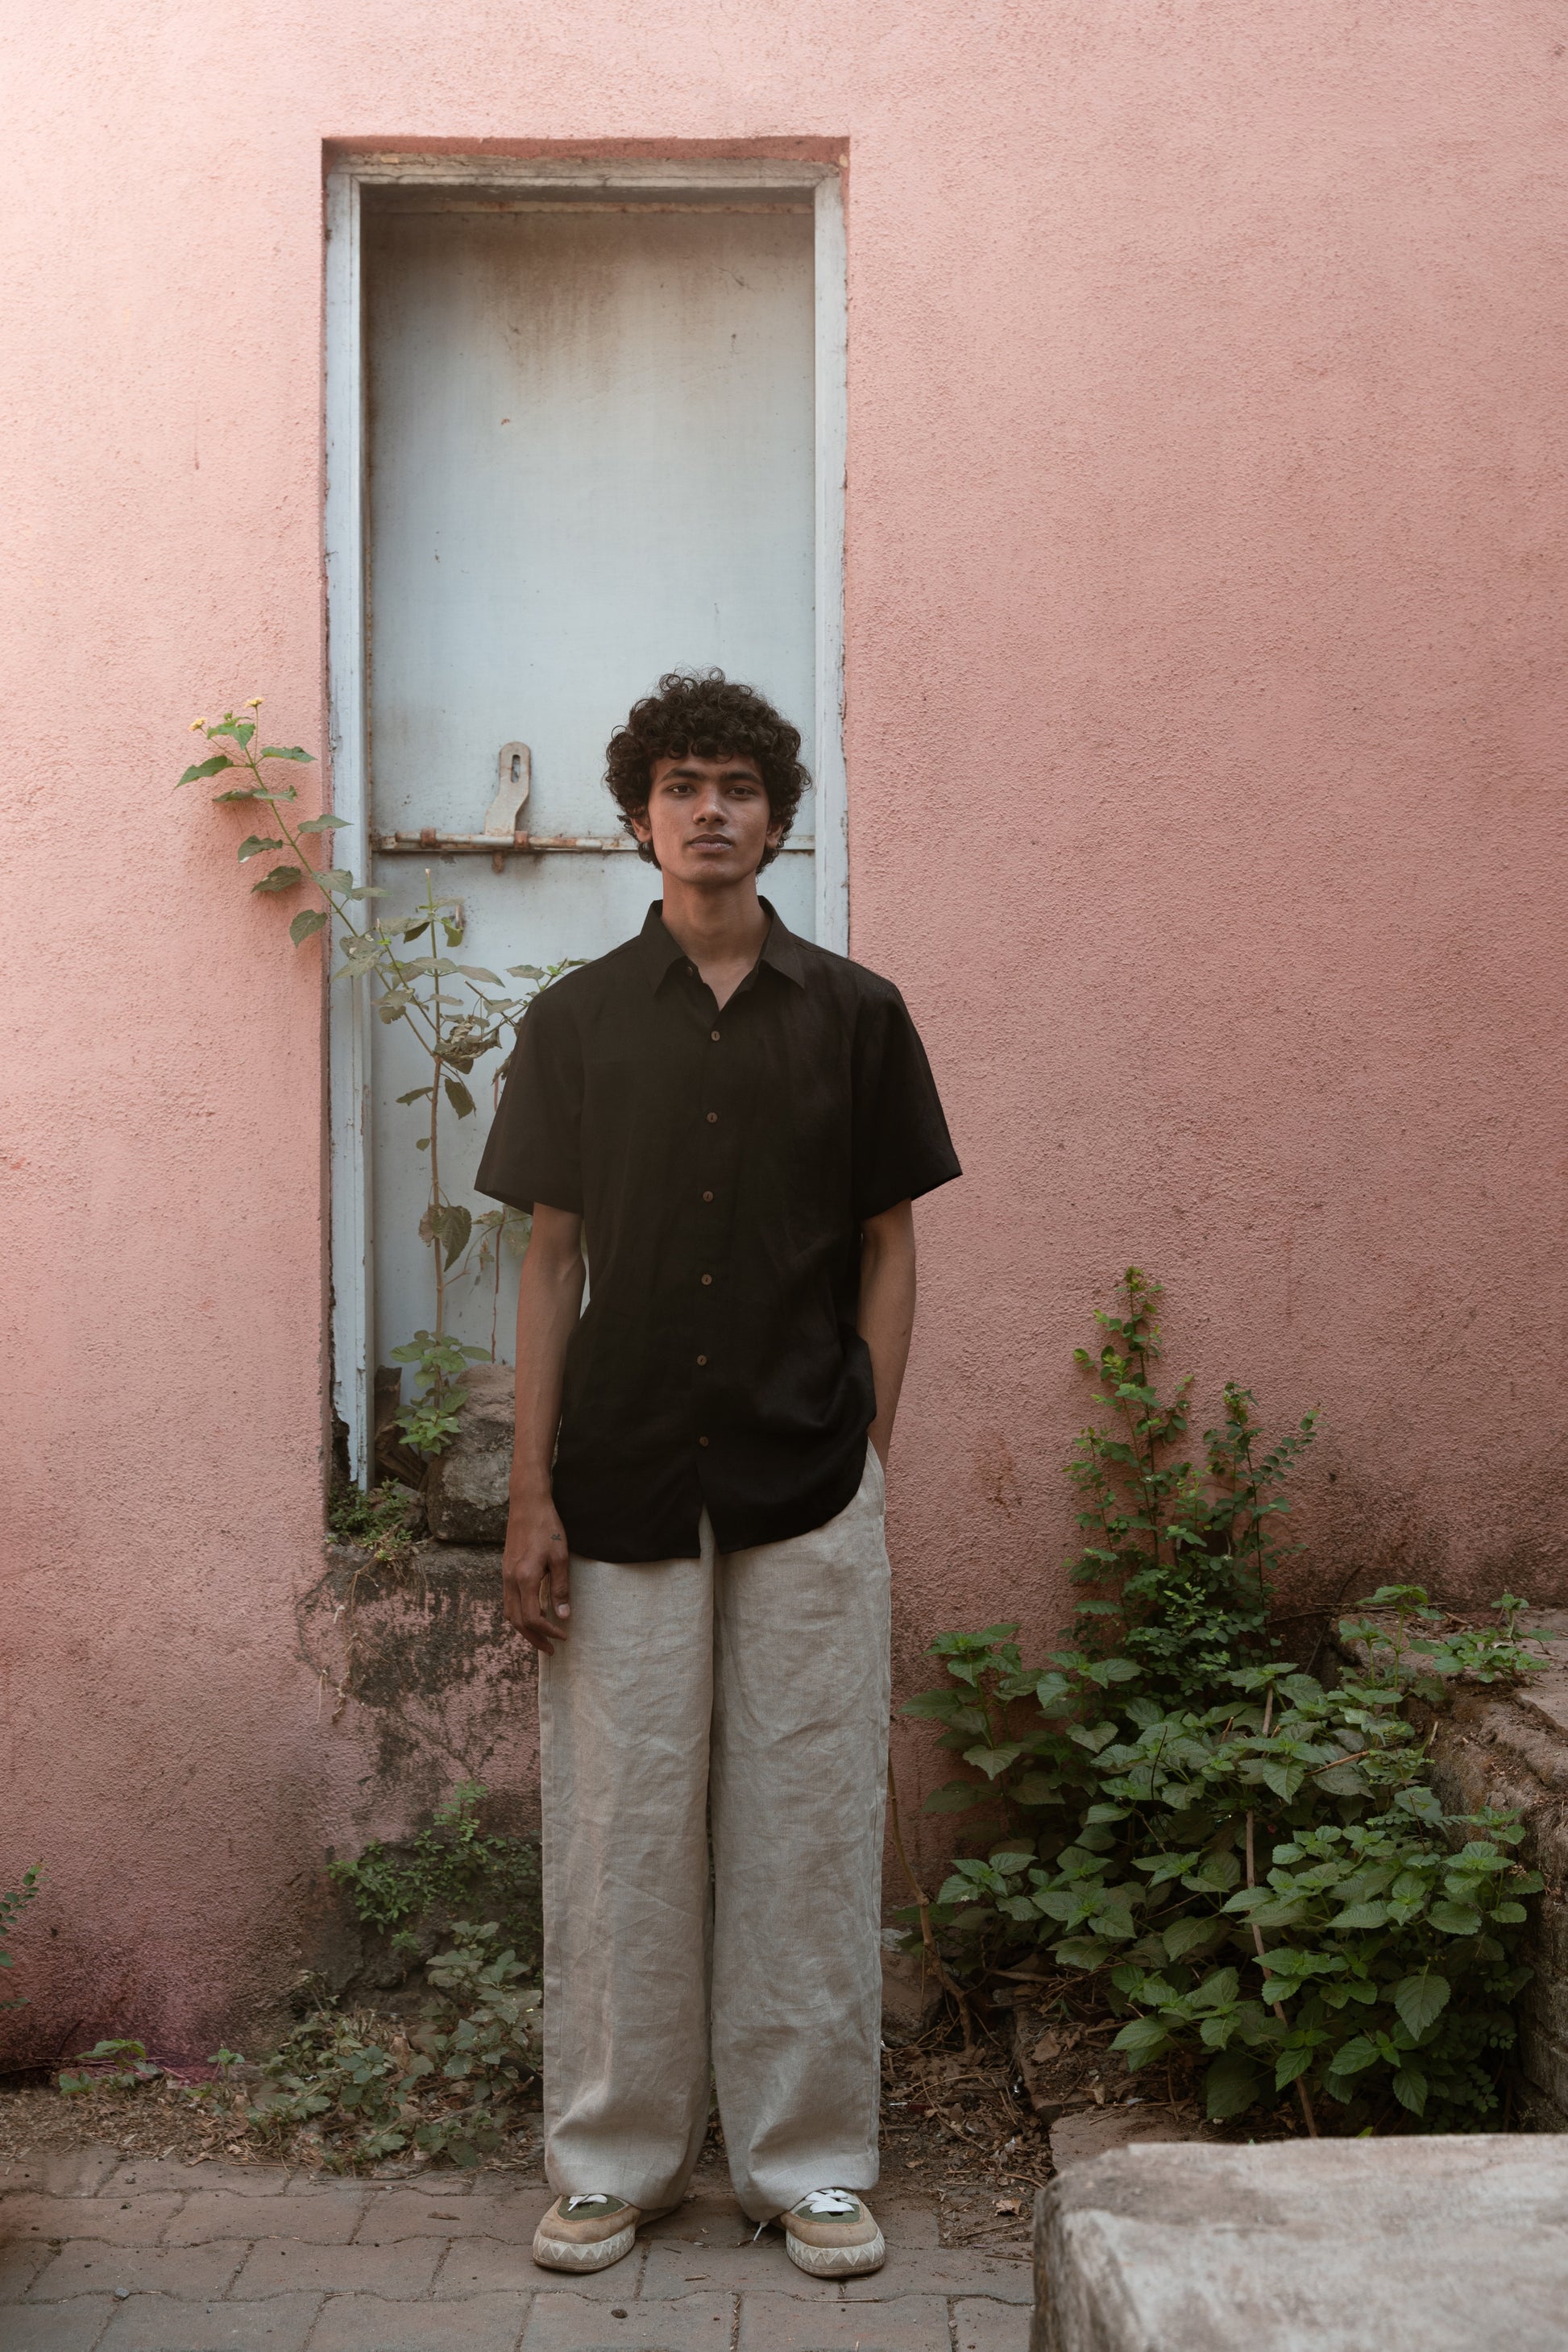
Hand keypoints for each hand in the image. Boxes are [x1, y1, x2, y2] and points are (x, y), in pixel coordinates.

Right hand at [502, 1492, 571, 1653]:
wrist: (527, 1504)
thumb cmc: (547, 1528)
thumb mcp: (560, 1558)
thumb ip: (560, 1589)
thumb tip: (563, 1617)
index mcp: (524, 1579)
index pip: (532, 1618)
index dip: (548, 1632)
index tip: (564, 1636)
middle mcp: (510, 1580)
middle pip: (517, 1622)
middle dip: (534, 1639)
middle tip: (551, 1649)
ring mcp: (505, 1575)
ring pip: (510, 1613)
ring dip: (525, 1629)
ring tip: (542, 1636)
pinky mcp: (505, 1570)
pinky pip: (509, 1601)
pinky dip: (520, 1614)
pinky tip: (534, 1613)